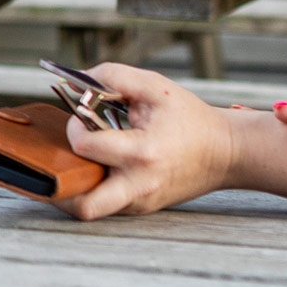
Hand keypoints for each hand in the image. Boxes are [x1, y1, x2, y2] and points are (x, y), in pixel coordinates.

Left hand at [57, 63, 236, 220]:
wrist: (227, 152)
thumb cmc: (189, 119)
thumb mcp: (153, 86)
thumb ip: (111, 76)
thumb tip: (73, 82)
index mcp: (143, 153)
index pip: (84, 146)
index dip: (74, 126)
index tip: (83, 116)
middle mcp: (139, 186)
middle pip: (84, 207)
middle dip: (60, 184)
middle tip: (61, 159)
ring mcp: (139, 202)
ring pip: (90, 211)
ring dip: (73, 186)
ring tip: (76, 161)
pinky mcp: (140, 208)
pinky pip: (105, 204)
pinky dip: (92, 186)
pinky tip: (97, 165)